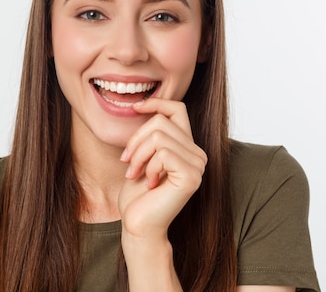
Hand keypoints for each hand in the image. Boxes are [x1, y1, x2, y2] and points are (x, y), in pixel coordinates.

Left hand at [118, 98, 206, 238]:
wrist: (138, 224)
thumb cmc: (137, 194)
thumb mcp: (141, 155)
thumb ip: (150, 134)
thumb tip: (141, 104)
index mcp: (187, 146)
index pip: (177, 108)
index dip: (155, 102)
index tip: (134, 107)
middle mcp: (198, 153)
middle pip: (161, 121)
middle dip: (136, 140)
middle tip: (127, 162)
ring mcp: (198, 165)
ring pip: (159, 136)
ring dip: (138, 155)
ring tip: (134, 173)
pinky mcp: (192, 176)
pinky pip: (163, 153)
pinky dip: (148, 166)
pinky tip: (148, 183)